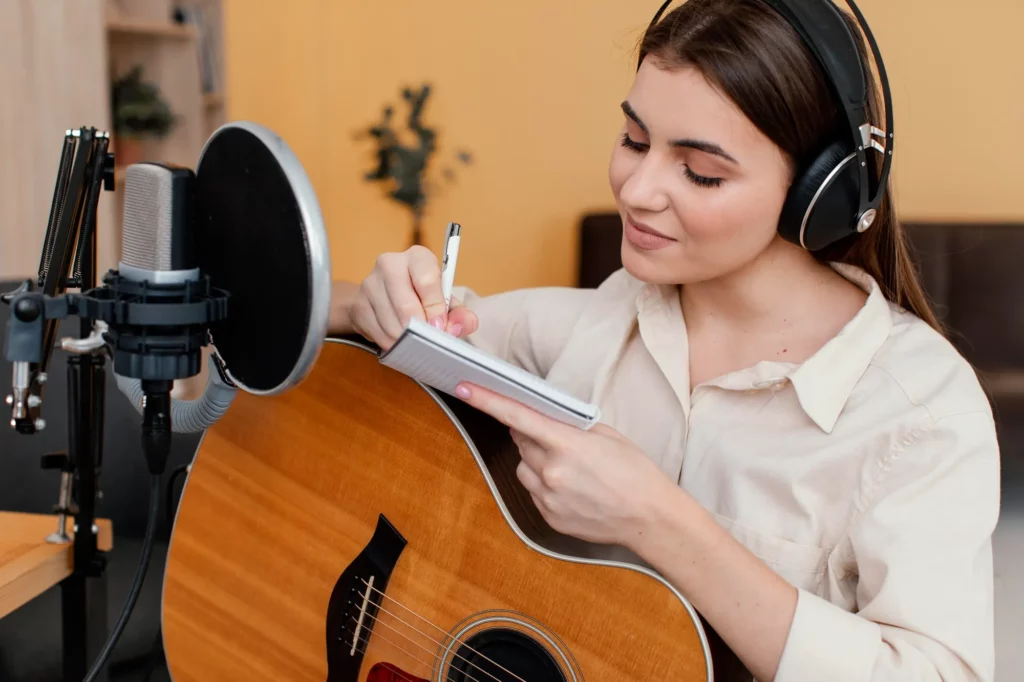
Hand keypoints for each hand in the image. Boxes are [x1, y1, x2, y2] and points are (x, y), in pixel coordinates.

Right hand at [348, 246, 477, 349]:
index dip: (435, 308)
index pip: (427, 280)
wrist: (386, 295)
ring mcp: (369, 284)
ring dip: (407, 341)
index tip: (440, 327)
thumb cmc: (423, 297)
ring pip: (390, 323)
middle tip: (430, 344)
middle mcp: (389, 263)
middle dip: (420, 330)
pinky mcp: (358, 304)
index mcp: (417, 257)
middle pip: (405, 305)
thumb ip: (460, 313)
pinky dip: (392, 344)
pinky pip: (377, 333)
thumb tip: (465, 325)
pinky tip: (400, 344)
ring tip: (418, 346)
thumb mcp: (446, 301)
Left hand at [454, 382, 673, 545]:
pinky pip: (533, 491)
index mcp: (567, 445)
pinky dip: (544, 484)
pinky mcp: (548, 516)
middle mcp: (552, 472)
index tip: (465, 387)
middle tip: (557, 438)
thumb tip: (540, 419)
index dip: (487, 400)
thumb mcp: (607, 436)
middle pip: (520, 441)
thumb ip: (569, 426)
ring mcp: (548, 497)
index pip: (517, 416)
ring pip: (523, 467)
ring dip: (536, 461)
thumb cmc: (635, 473)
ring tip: (570, 468)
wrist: (650, 518)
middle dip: (532, 435)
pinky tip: (572, 488)